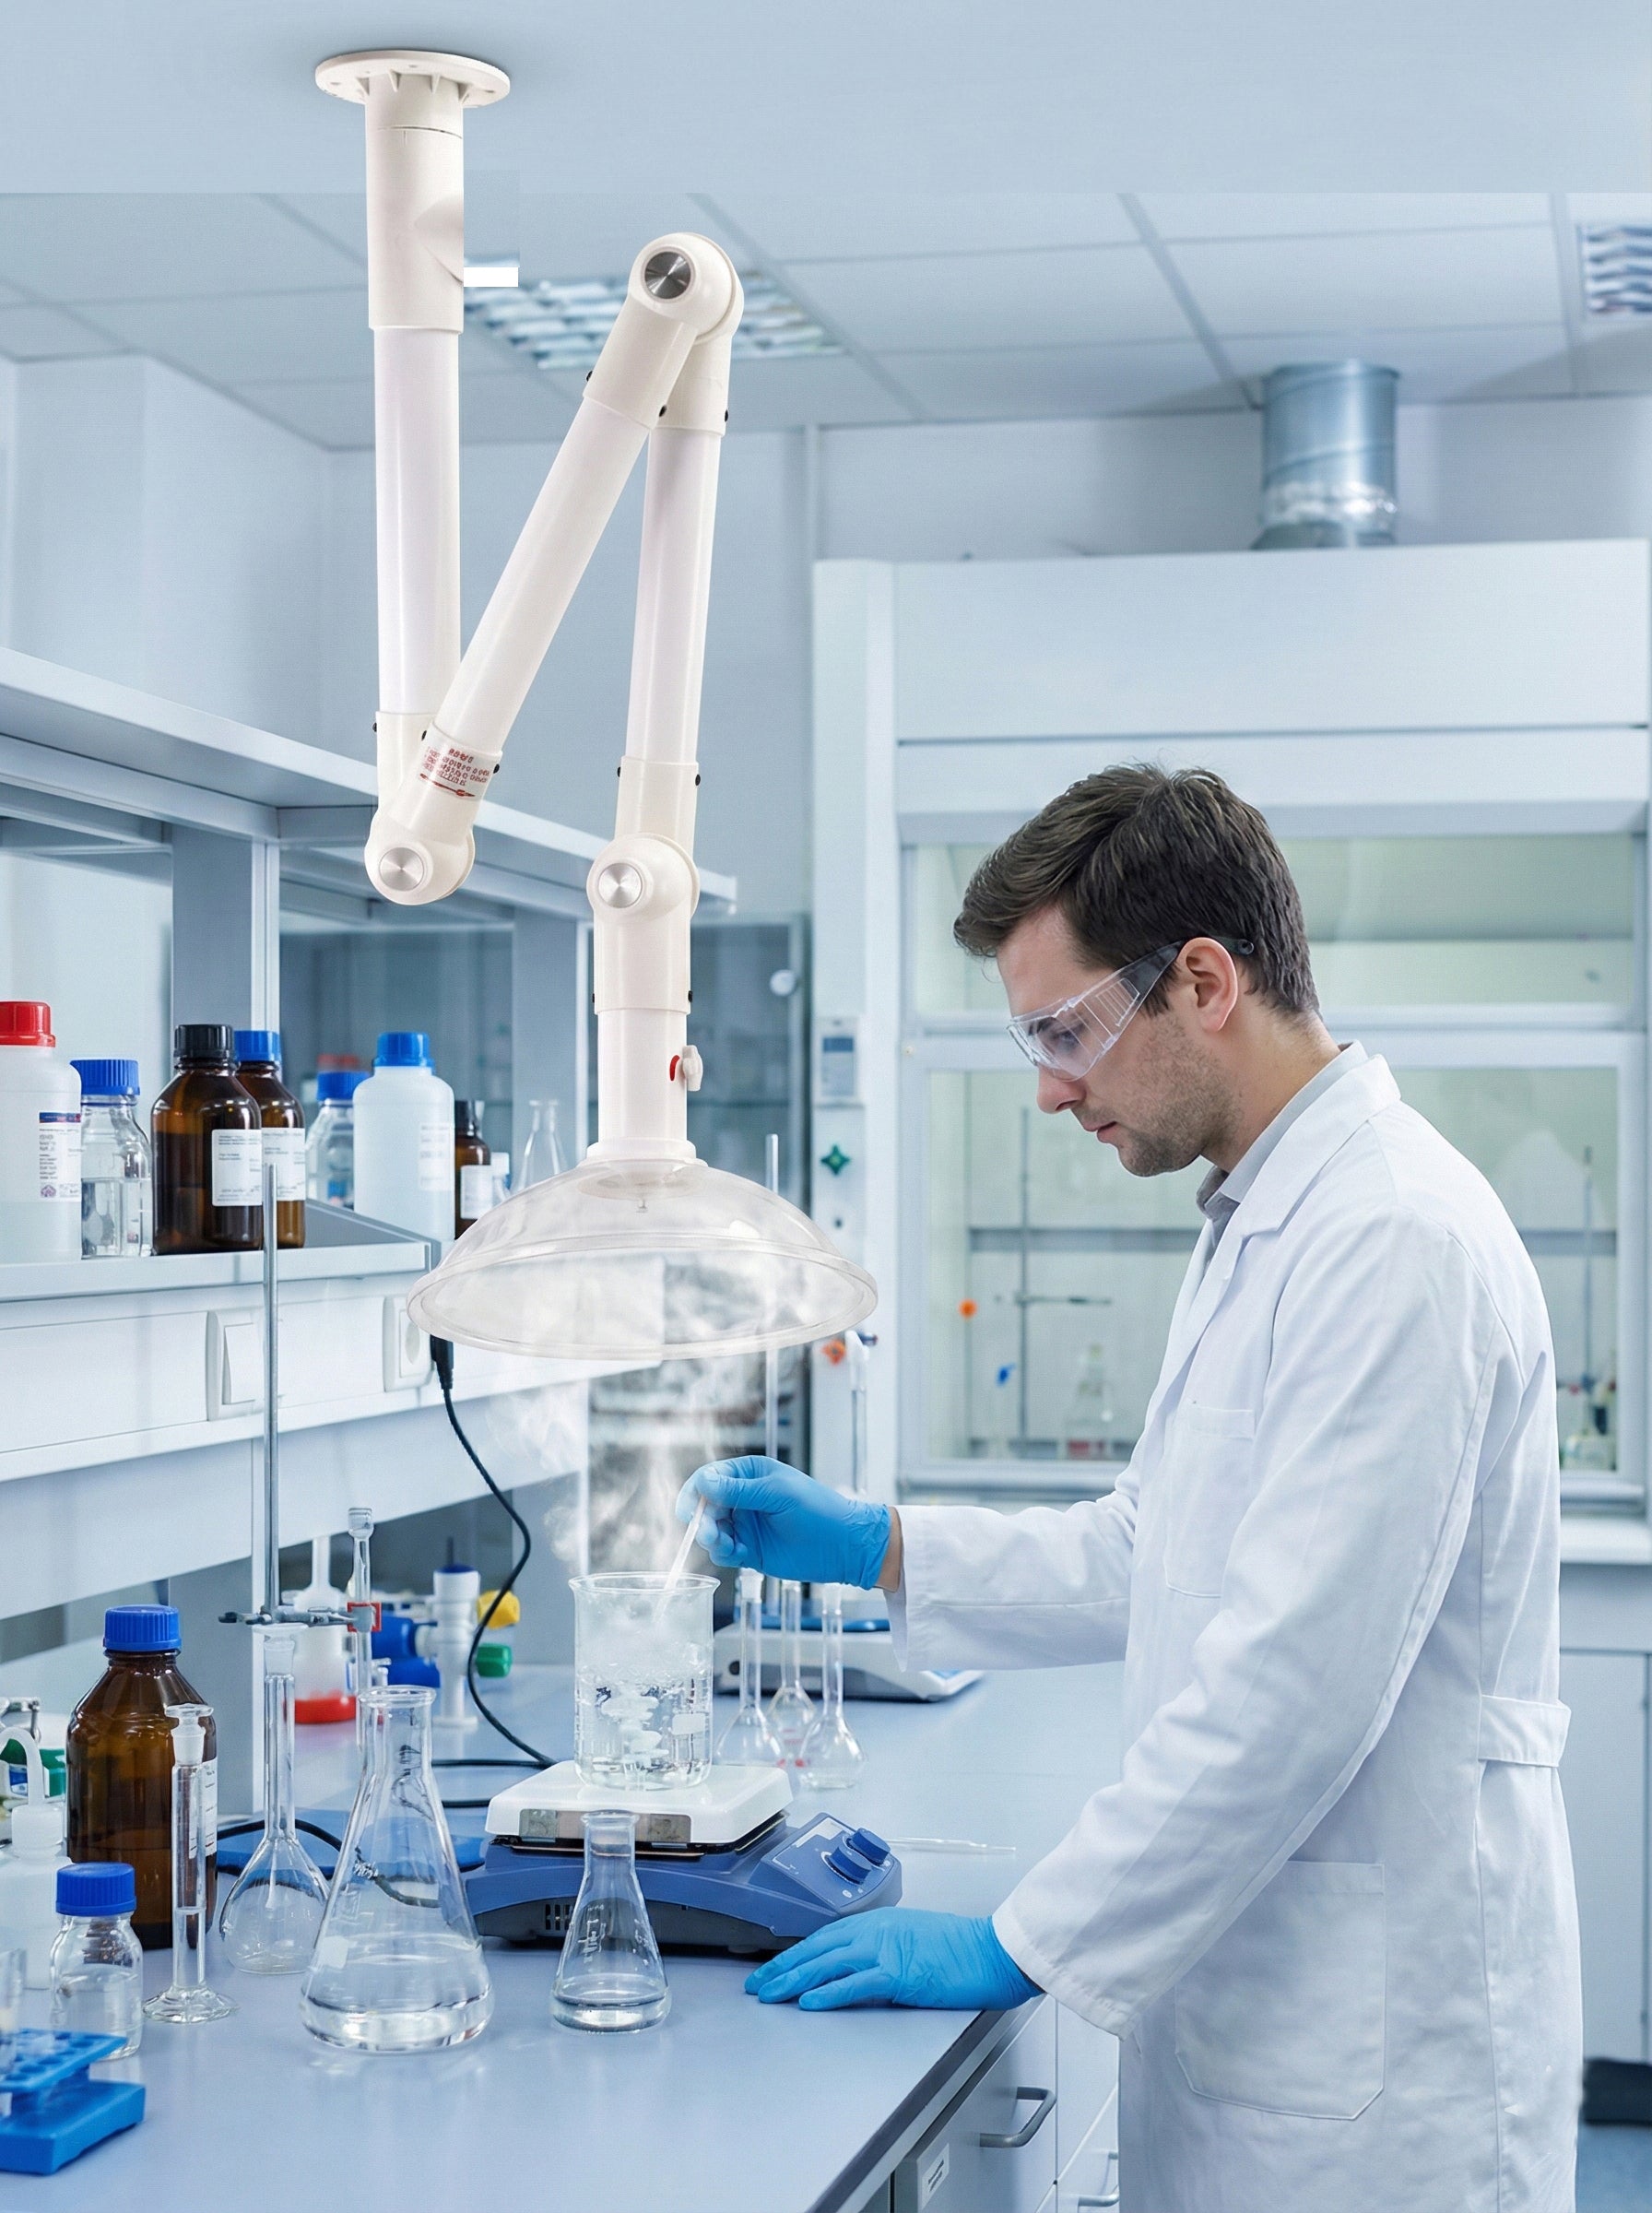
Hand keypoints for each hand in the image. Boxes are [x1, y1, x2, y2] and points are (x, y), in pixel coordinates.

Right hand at [677, 1457, 890, 1589]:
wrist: (843, 1546)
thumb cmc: (817, 1510)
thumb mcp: (777, 1494)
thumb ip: (739, 1491)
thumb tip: (704, 1482)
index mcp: (749, 1474)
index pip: (711, 1478)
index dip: (696, 1492)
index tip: (689, 1509)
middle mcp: (743, 1498)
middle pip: (706, 1506)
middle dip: (703, 1519)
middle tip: (710, 1533)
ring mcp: (745, 1524)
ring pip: (712, 1530)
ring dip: (712, 1538)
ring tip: (727, 1544)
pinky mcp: (749, 1549)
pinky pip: (724, 1551)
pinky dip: (725, 1553)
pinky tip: (742, 1554)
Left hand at [745, 1908, 1040, 2011]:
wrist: (992, 1951)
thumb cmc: (960, 1949)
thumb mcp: (914, 1939)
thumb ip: (884, 1948)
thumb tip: (859, 1967)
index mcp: (879, 1922)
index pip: (825, 1937)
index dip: (795, 1953)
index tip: (773, 1967)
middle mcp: (877, 1930)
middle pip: (818, 1949)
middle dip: (783, 1968)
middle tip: (756, 1984)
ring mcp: (887, 1950)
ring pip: (828, 1965)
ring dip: (794, 1980)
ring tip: (769, 1994)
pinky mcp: (900, 1973)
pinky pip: (855, 1984)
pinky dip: (829, 1993)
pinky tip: (808, 2002)